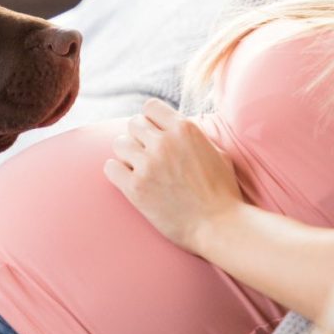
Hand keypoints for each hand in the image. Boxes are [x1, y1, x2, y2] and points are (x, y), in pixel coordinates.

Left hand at [104, 98, 242, 253]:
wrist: (219, 226)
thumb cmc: (222, 192)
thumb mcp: (216, 151)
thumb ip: (193, 136)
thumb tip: (176, 127)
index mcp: (185, 129)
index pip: (151, 106)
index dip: (151, 119)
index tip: (155, 133)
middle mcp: (164, 142)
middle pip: (133, 123)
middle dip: (139, 137)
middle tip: (148, 154)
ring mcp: (148, 165)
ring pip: (119, 143)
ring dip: (127, 154)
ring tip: (138, 167)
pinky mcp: (136, 188)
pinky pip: (110, 168)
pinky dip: (117, 172)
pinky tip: (129, 180)